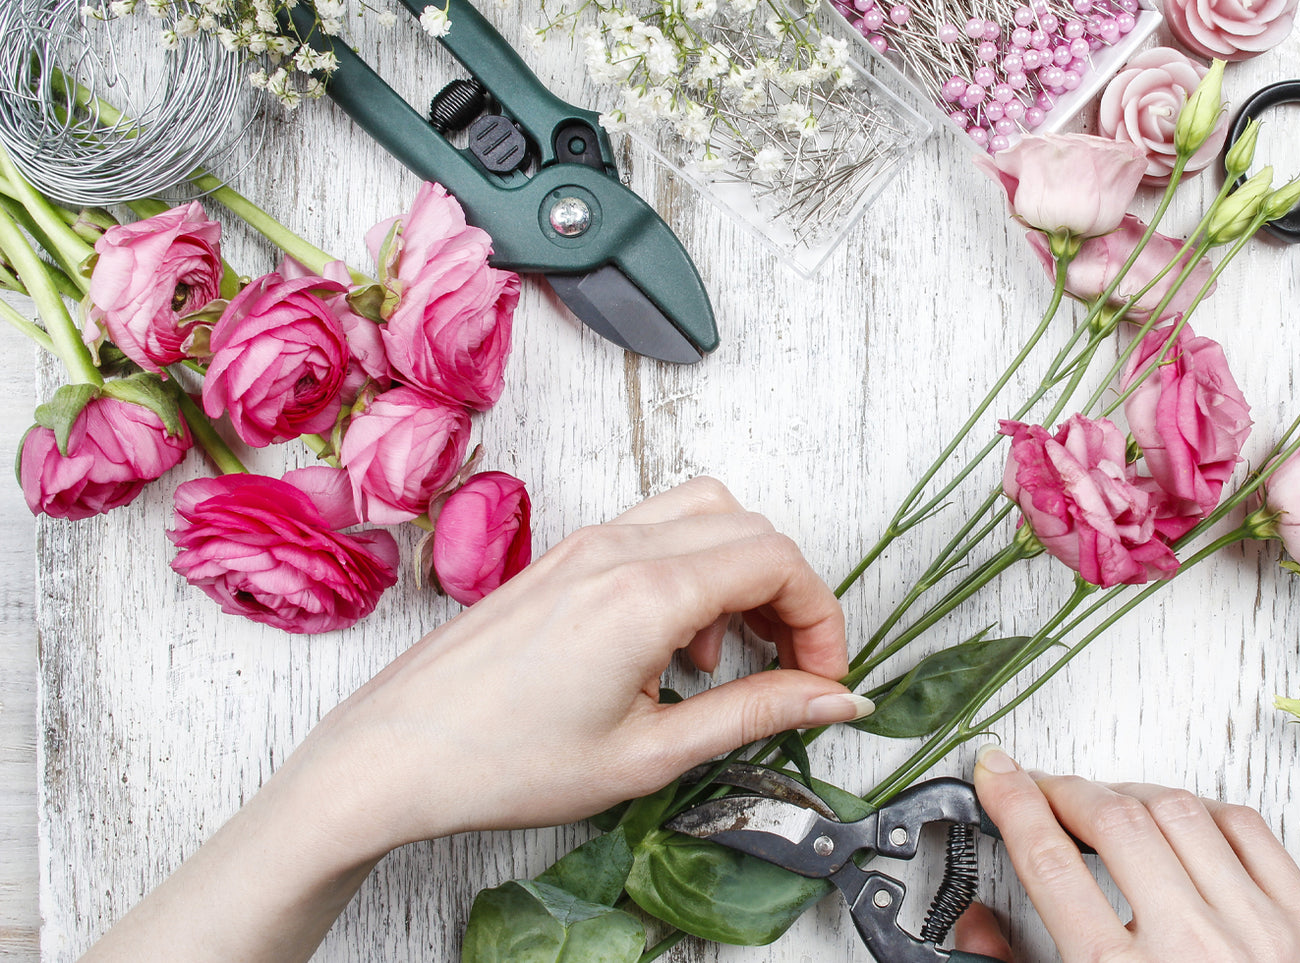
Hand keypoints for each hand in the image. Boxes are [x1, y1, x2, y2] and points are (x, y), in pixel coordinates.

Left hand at [285, 476, 868, 859]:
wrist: (395, 754)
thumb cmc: (503, 763)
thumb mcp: (649, 754)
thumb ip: (754, 714)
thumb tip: (832, 698)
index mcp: (644, 594)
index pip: (778, 562)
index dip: (822, 619)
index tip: (825, 676)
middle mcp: (618, 549)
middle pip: (751, 528)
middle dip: (791, 594)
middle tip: (794, 668)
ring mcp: (586, 545)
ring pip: (705, 514)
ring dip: (742, 572)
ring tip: (731, 656)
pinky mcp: (564, 557)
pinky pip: (656, 531)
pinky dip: (694, 570)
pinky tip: (676, 645)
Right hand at [954, 746, 1299, 961]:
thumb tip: (974, 918)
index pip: (1050, 859)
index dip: (1014, 802)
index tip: (997, 775)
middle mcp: (1191, 951)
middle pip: (1114, 823)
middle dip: (1067, 790)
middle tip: (1046, 790)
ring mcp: (1259, 934)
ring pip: (1178, 811)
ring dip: (1130, 795)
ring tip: (1111, 809)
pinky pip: (1245, 827)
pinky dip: (1201, 811)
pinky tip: (1178, 821)